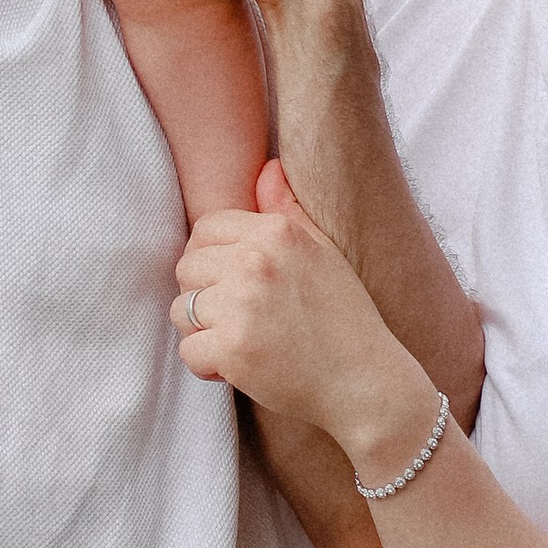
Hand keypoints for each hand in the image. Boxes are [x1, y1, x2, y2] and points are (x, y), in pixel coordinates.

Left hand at [173, 165, 434, 475]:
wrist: (367, 382)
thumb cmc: (344, 318)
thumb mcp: (324, 252)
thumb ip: (287, 210)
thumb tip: (267, 166)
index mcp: (277, 232)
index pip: (205, 229)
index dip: (209, 261)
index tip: (230, 285)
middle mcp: (256, 260)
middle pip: (186, 268)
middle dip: (202, 297)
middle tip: (238, 319)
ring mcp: (242, 304)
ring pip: (180, 310)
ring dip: (202, 332)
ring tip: (240, 342)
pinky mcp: (233, 348)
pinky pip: (188, 351)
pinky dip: (207, 366)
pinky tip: (238, 368)